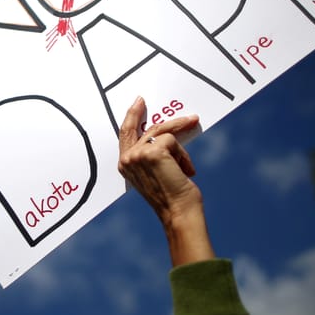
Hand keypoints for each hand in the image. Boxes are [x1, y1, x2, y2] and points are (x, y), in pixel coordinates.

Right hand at [118, 96, 202, 224]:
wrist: (178, 212)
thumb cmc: (171, 196)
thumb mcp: (156, 172)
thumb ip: (153, 154)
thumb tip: (166, 133)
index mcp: (125, 165)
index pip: (125, 133)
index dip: (132, 116)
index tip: (138, 102)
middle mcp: (127, 158)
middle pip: (147, 128)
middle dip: (170, 122)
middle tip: (188, 118)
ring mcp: (138, 154)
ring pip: (163, 133)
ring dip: (180, 149)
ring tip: (189, 166)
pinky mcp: (153, 152)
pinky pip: (173, 140)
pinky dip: (183, 156)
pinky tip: (186, 171)